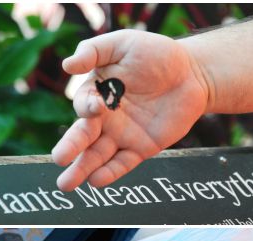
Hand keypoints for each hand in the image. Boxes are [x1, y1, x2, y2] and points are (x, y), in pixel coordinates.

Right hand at [52, 30, 208, 189]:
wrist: (192, 74)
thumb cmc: (156, 55)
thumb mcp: (124, 44)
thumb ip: (94, 51)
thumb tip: (66, 65)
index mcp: (97, 94)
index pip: (84, 106)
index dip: (88, 107)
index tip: (96, 108)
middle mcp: (105, 119)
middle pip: (82, 137)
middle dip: (70, 149)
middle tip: (59, 159)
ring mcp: (121, 137)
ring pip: (96, 156)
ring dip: (81, 170)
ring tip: (67, 184)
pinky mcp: (140, 150)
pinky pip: (121, 164)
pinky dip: (109, 173)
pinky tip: (96, 181)